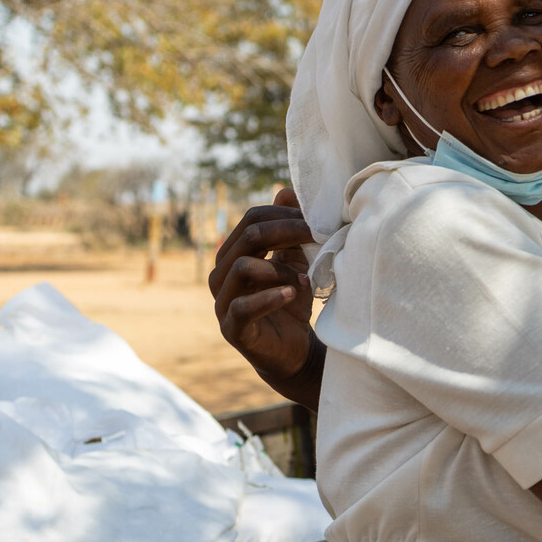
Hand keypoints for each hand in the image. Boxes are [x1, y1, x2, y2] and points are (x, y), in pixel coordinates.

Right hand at [210, 188, 322, 405]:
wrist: (294, 351)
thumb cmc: (292, 301)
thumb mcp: (296, 260)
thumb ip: (289, 229)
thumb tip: (285, 191)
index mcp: (235, 254)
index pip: (251, 219)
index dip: (284, 216)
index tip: (317, 220)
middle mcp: (222, 275)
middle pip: (247, 237)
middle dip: (287, 232)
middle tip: (319, 236)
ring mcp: (223, 303)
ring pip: (242, 267)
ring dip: (280, 268)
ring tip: (307, 278)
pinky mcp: (232, 330)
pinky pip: (242, 308)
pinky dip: (270, 297)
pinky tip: (293, 294)